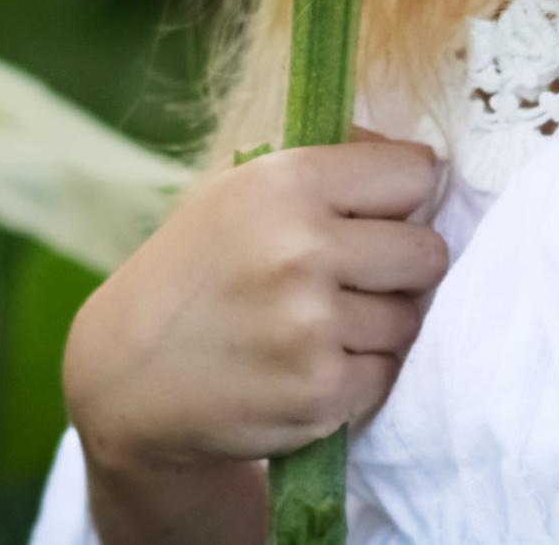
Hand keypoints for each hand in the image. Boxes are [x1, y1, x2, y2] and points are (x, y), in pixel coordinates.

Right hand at [63, 134, 447, 543]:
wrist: (130, 373)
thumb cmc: (199, 269)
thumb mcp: (241, 190)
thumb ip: (330, 166)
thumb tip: (424, 167)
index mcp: (286, 182)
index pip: (415, 172)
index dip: (399, 196)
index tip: (374, 214)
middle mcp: (302, 248)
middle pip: (429, 252)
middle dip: (398, 266)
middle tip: (348, 277)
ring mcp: (313, 325)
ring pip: (410, 319)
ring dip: (376, 325)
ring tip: (315, 324)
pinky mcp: (322, 392)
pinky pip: (387, 374)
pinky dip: (358, 374)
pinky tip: (307, 364)